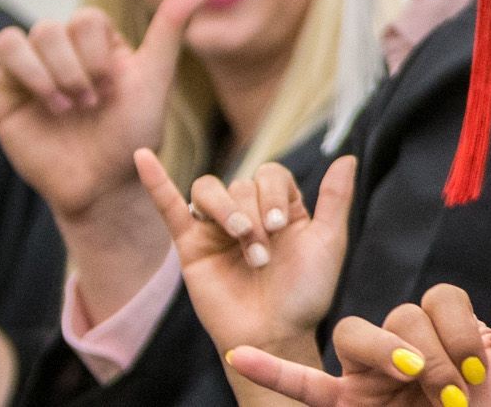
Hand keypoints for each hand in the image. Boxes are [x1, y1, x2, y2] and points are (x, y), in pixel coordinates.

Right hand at [0, 0, 208, 217]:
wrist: (104, 186)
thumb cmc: (134, 134)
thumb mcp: (155, 77)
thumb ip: (171, 29)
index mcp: (93, 41)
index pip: (81, 20)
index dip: (95, 53)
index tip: (111, 88)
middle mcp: (57, 52)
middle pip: (45, 31)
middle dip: (69, 69)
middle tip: (86, 105)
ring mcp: (25, 74)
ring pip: (11, 45)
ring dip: (36, 74)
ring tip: (59, 107)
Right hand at [136, 150, 354, 359]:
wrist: (274, 333)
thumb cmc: (305, 293)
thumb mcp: (328, 242)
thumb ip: (335, 199)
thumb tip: (348, 158)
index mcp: (280, 208)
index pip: (270, 174)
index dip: (273, 193)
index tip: (281, 226)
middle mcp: (248, 212)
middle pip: (240, 184)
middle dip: (254, 214)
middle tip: (264, 253)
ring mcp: (216, 228)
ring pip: (209, 191)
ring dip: (226, 211)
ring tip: (241, 239)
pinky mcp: (191, 245)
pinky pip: (168, 207)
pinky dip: (155, 182)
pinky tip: (142, 157)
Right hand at [228, 235, 490, 406]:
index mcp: (438, 336)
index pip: (435, 299)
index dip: (458, 327)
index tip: (480, 370)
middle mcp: (401, 352)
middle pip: (398, 315)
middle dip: (433, 350)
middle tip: (453, 393)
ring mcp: (368, 379)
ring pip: (355, 334)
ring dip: (387, 354)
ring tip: (414, 381)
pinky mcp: (346, 406)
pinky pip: (301, 385)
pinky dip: (271, 370)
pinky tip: (241, 356)